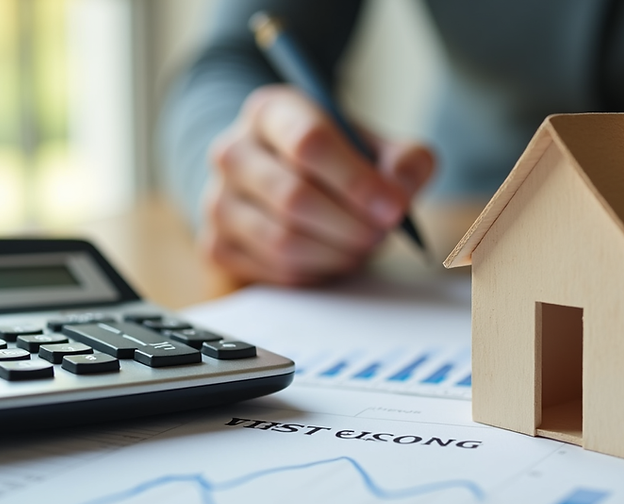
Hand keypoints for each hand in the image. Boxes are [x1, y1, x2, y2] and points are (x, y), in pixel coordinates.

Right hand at [199, 84, 434, 285]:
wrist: (288, 181)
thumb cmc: (337, 163)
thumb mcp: (376, 147)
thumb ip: (406, 160)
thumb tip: (400, 190)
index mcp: (271, 111)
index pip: (309, 141)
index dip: (357, 181)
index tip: (394, 207)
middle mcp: (233, 151)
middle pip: (294, 197)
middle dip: (351, 225)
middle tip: (383, 233)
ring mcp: (218, 200)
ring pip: (283, 240)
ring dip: (337, 253)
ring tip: (362, 245)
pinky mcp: (218, 244)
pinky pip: (275, 270)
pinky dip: (316, 271)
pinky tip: (332, 255)